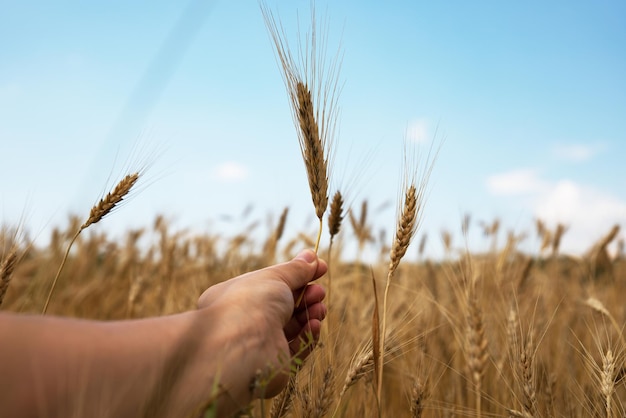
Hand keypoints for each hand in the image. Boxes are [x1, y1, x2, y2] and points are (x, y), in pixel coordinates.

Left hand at [196, 250, 326, 398]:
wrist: (241, 348)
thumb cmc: (250, 304)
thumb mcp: (275, 277)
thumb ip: (296, 269)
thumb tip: (312, 257)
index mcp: (237, 297)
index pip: (270, 285)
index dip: (295, 276)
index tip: (319, 268)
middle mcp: (245, 321)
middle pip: (283, 306)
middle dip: (305, 297)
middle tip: (320, 292)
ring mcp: (258, 345)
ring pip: (291, 328)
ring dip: (309, 315)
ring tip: (319, 308)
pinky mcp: (272, 366)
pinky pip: (295, 349)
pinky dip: (307, 336)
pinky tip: (314, 325)